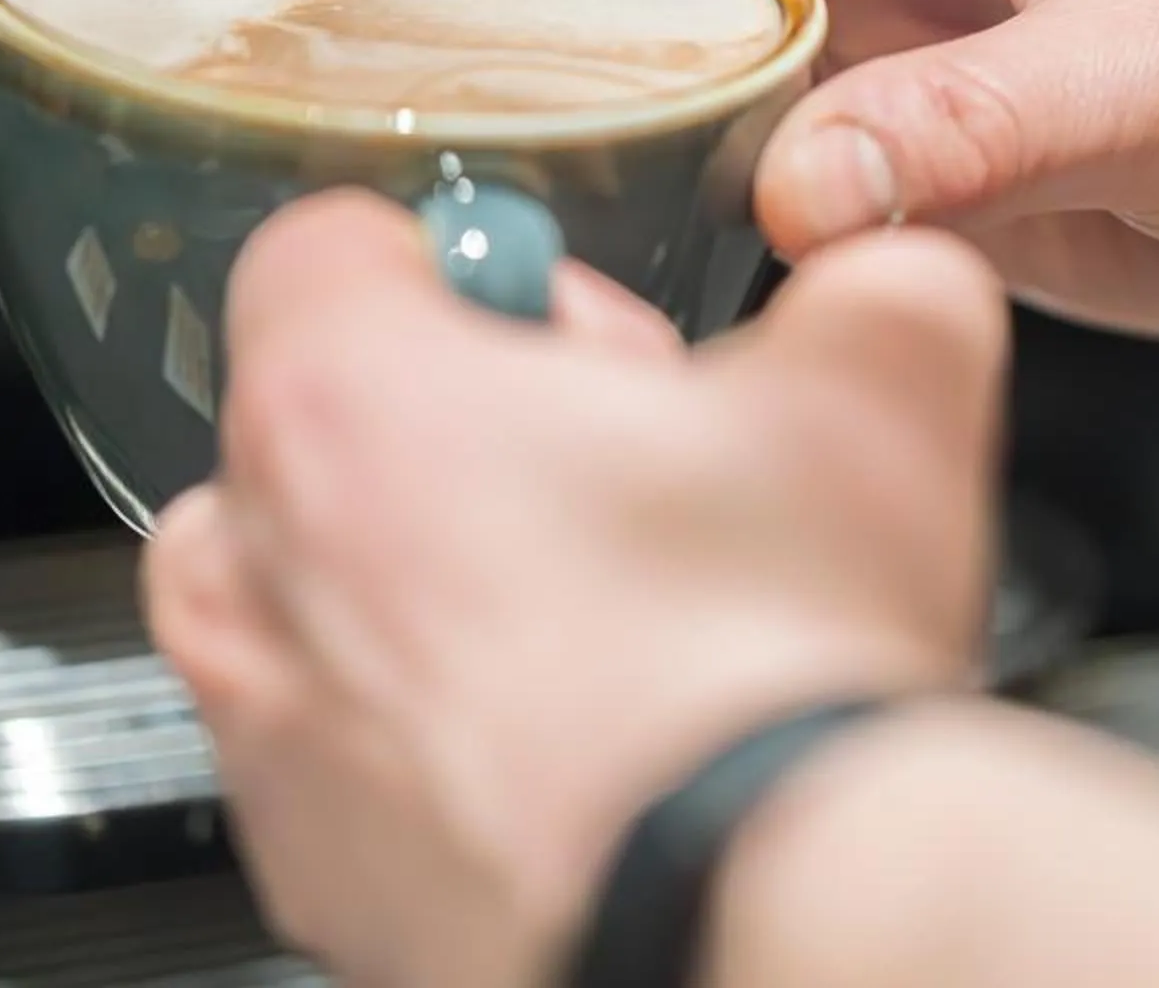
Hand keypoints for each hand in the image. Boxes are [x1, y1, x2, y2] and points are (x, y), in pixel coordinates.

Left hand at [143, 192, 1004, 987]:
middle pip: (314, 431)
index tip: (573, 328)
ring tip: (604, 629)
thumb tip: (880, 283)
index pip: (330, 244)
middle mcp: (266, 573)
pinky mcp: (325, 884)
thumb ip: (869, 283)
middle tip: (625, 481)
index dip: (481, 265)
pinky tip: (598, 755)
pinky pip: (357, 770)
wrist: (762, 915)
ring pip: (314, 610)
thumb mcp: (892, 377)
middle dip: (464, 437)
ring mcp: (280, 744)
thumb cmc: (768, 668)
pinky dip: (452, 750)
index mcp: (349, 402)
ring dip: (434, 595)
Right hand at [327, 0, 1158, 353]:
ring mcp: (958, 43)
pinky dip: (727, 192)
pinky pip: (814, 164)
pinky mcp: (988, 162)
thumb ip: (969, 129)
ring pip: (735, 45)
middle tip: (374, 3)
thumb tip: (800, 187)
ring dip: (620, 81)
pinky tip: (643, 228)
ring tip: (467, 125)